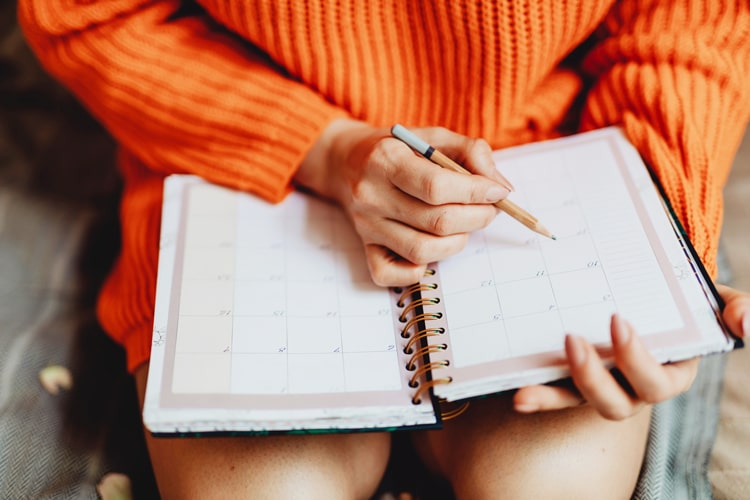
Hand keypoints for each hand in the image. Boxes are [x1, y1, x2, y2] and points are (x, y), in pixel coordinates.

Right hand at [295, 119, 511, 285]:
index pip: (437, 186)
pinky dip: (417, 270)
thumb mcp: (433, 136)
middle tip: (488, 209)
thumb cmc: (398, 149)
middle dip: (477, 218)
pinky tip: (430, 247)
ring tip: (463, 225)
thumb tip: (501, 188)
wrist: (345, 162)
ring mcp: (366, 225)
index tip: (498, 192)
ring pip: (422, 251)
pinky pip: (390, 275)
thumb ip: (471, 153)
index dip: (476, 192)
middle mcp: (371, 195)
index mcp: (386, 159)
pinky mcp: (364, 247)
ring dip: (456, 242)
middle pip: (436, 222)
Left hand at [513, 284, 749, 419]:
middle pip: (616, 402)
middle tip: (571, 339)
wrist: (649, 293)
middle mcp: (634, 387)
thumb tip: (746, 323)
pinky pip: (555, 394)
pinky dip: (538, 397)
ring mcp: (602, 385)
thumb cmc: (682, 300)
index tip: (617, 320)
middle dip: (593, 376)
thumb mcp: (712, 300)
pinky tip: (517, 394)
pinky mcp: (574, 380)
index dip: (637, 358)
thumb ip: (735, 308)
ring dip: (555, 394)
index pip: (657, 380)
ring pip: (580, 402)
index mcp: (670, 372)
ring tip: (527, 385)